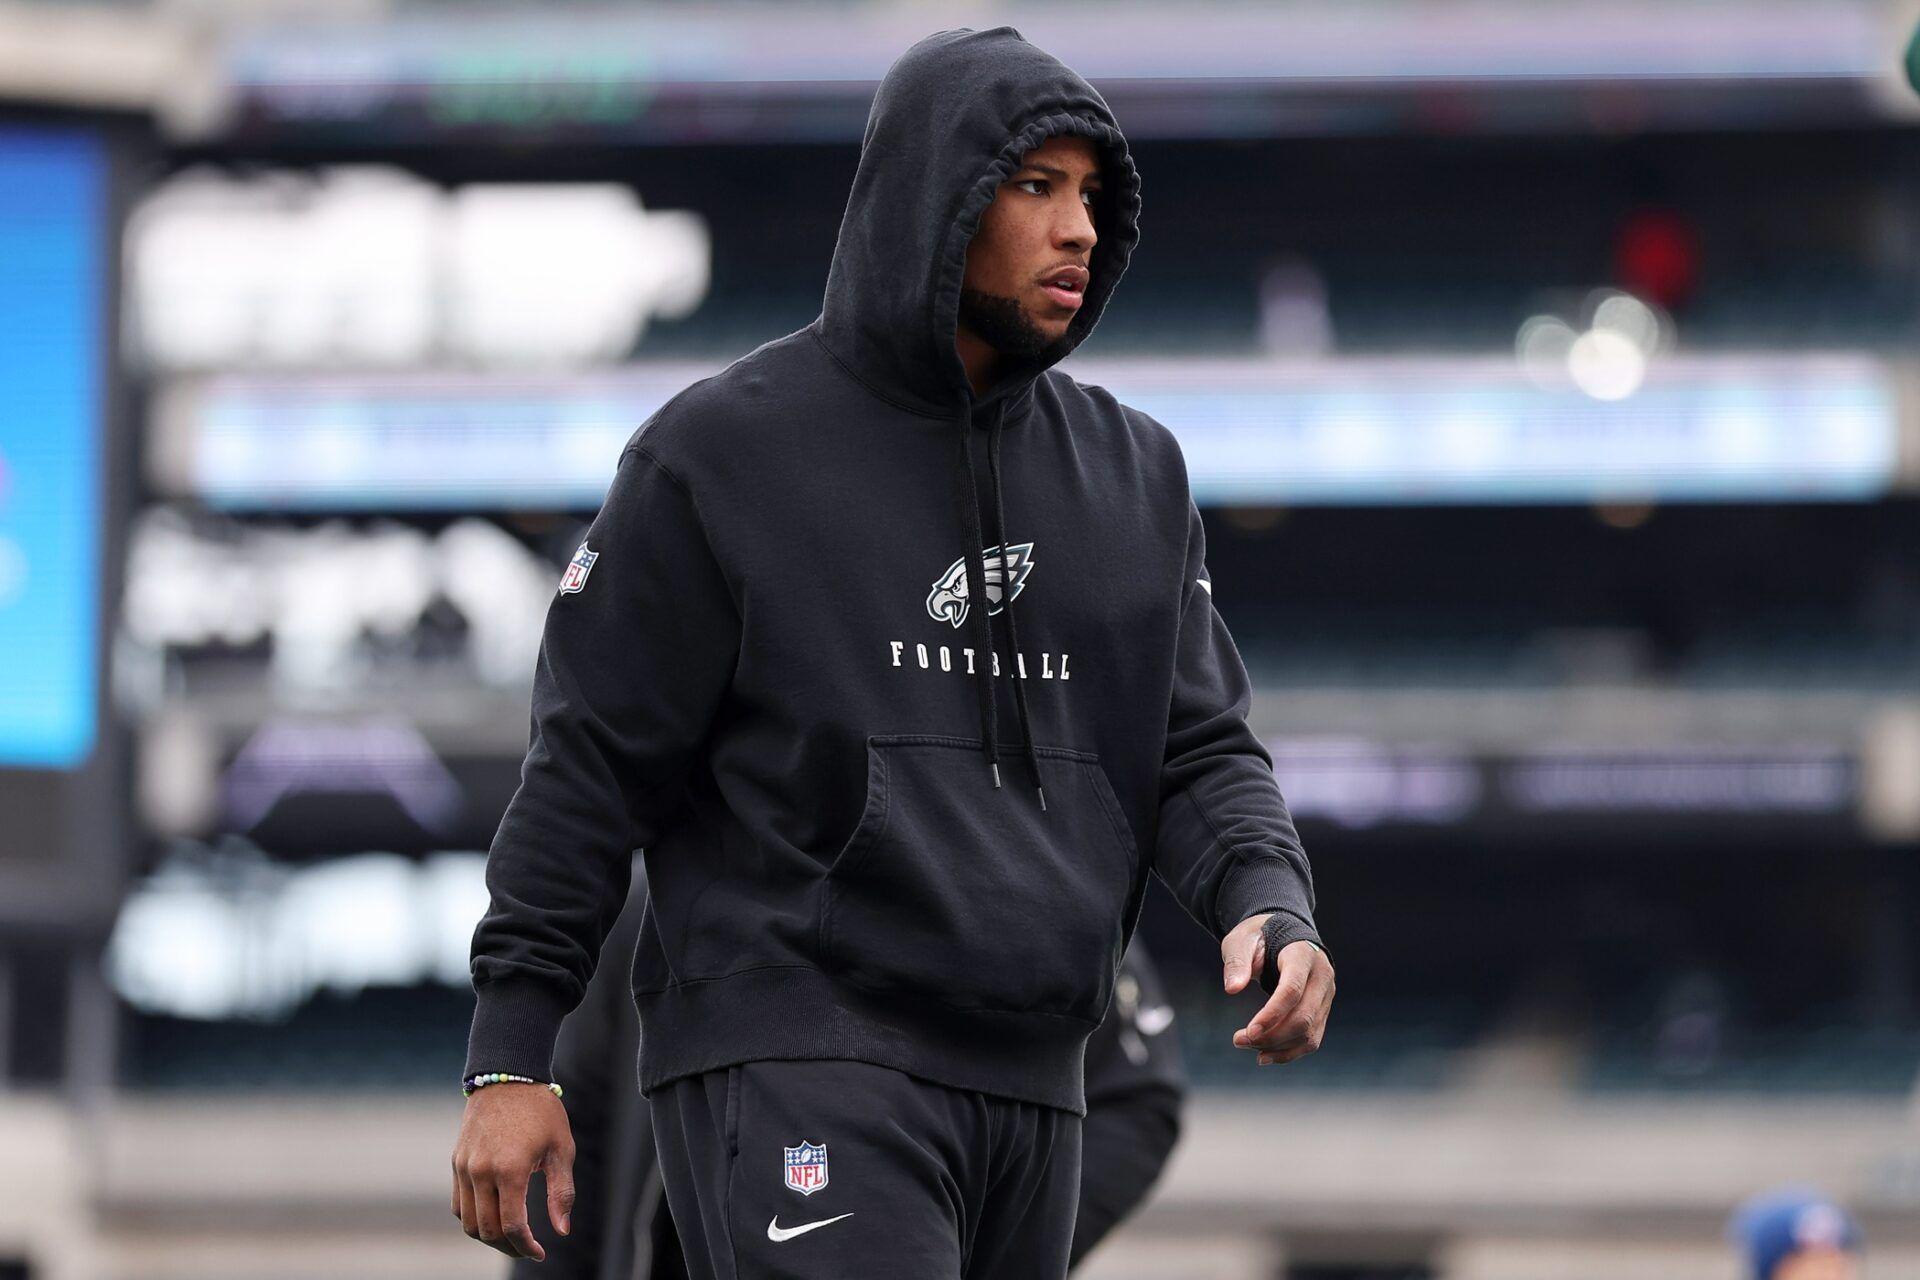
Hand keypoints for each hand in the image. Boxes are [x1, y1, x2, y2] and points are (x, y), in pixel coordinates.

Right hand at [451, 1082, 575, 1259]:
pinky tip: (493, 1216)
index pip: (512, 1225)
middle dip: (508, 1247)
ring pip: (468, 1221)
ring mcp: (464, 1167)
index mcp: (510, 1169)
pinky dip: (472, 1218)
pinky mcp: (456, 1162)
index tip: (540, 1253)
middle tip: (527, 1249)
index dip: (526, 1246)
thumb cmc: (541, 1111)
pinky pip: (458, 1204)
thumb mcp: (562, 1149)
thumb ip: (561, 1192)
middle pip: (486, 1230)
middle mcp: (481, 1171)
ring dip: (488, 1237)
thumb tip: (562, 1230)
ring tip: (511, 1237)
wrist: (508, 1076)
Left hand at [1221, 914, 1334, 1065]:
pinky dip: (1290, 1052)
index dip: (1272, 1014)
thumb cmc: (1259, 936)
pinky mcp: (1322, 1010)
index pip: (1292, 990)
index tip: (1249, 1031)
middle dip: (1271, 1036)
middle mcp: (1321, 976)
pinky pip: (1311, 1039)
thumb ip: (1237, 961)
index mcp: (1303, 955)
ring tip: (1246, 1046)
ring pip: (1309, 1033)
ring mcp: (1326, 995)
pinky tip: (1265, 1055)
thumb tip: (1232, 989)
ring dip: (1278, 1047)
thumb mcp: (1242, 940)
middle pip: (1304, 1017)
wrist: (1282, 934)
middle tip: (1238, 1040)